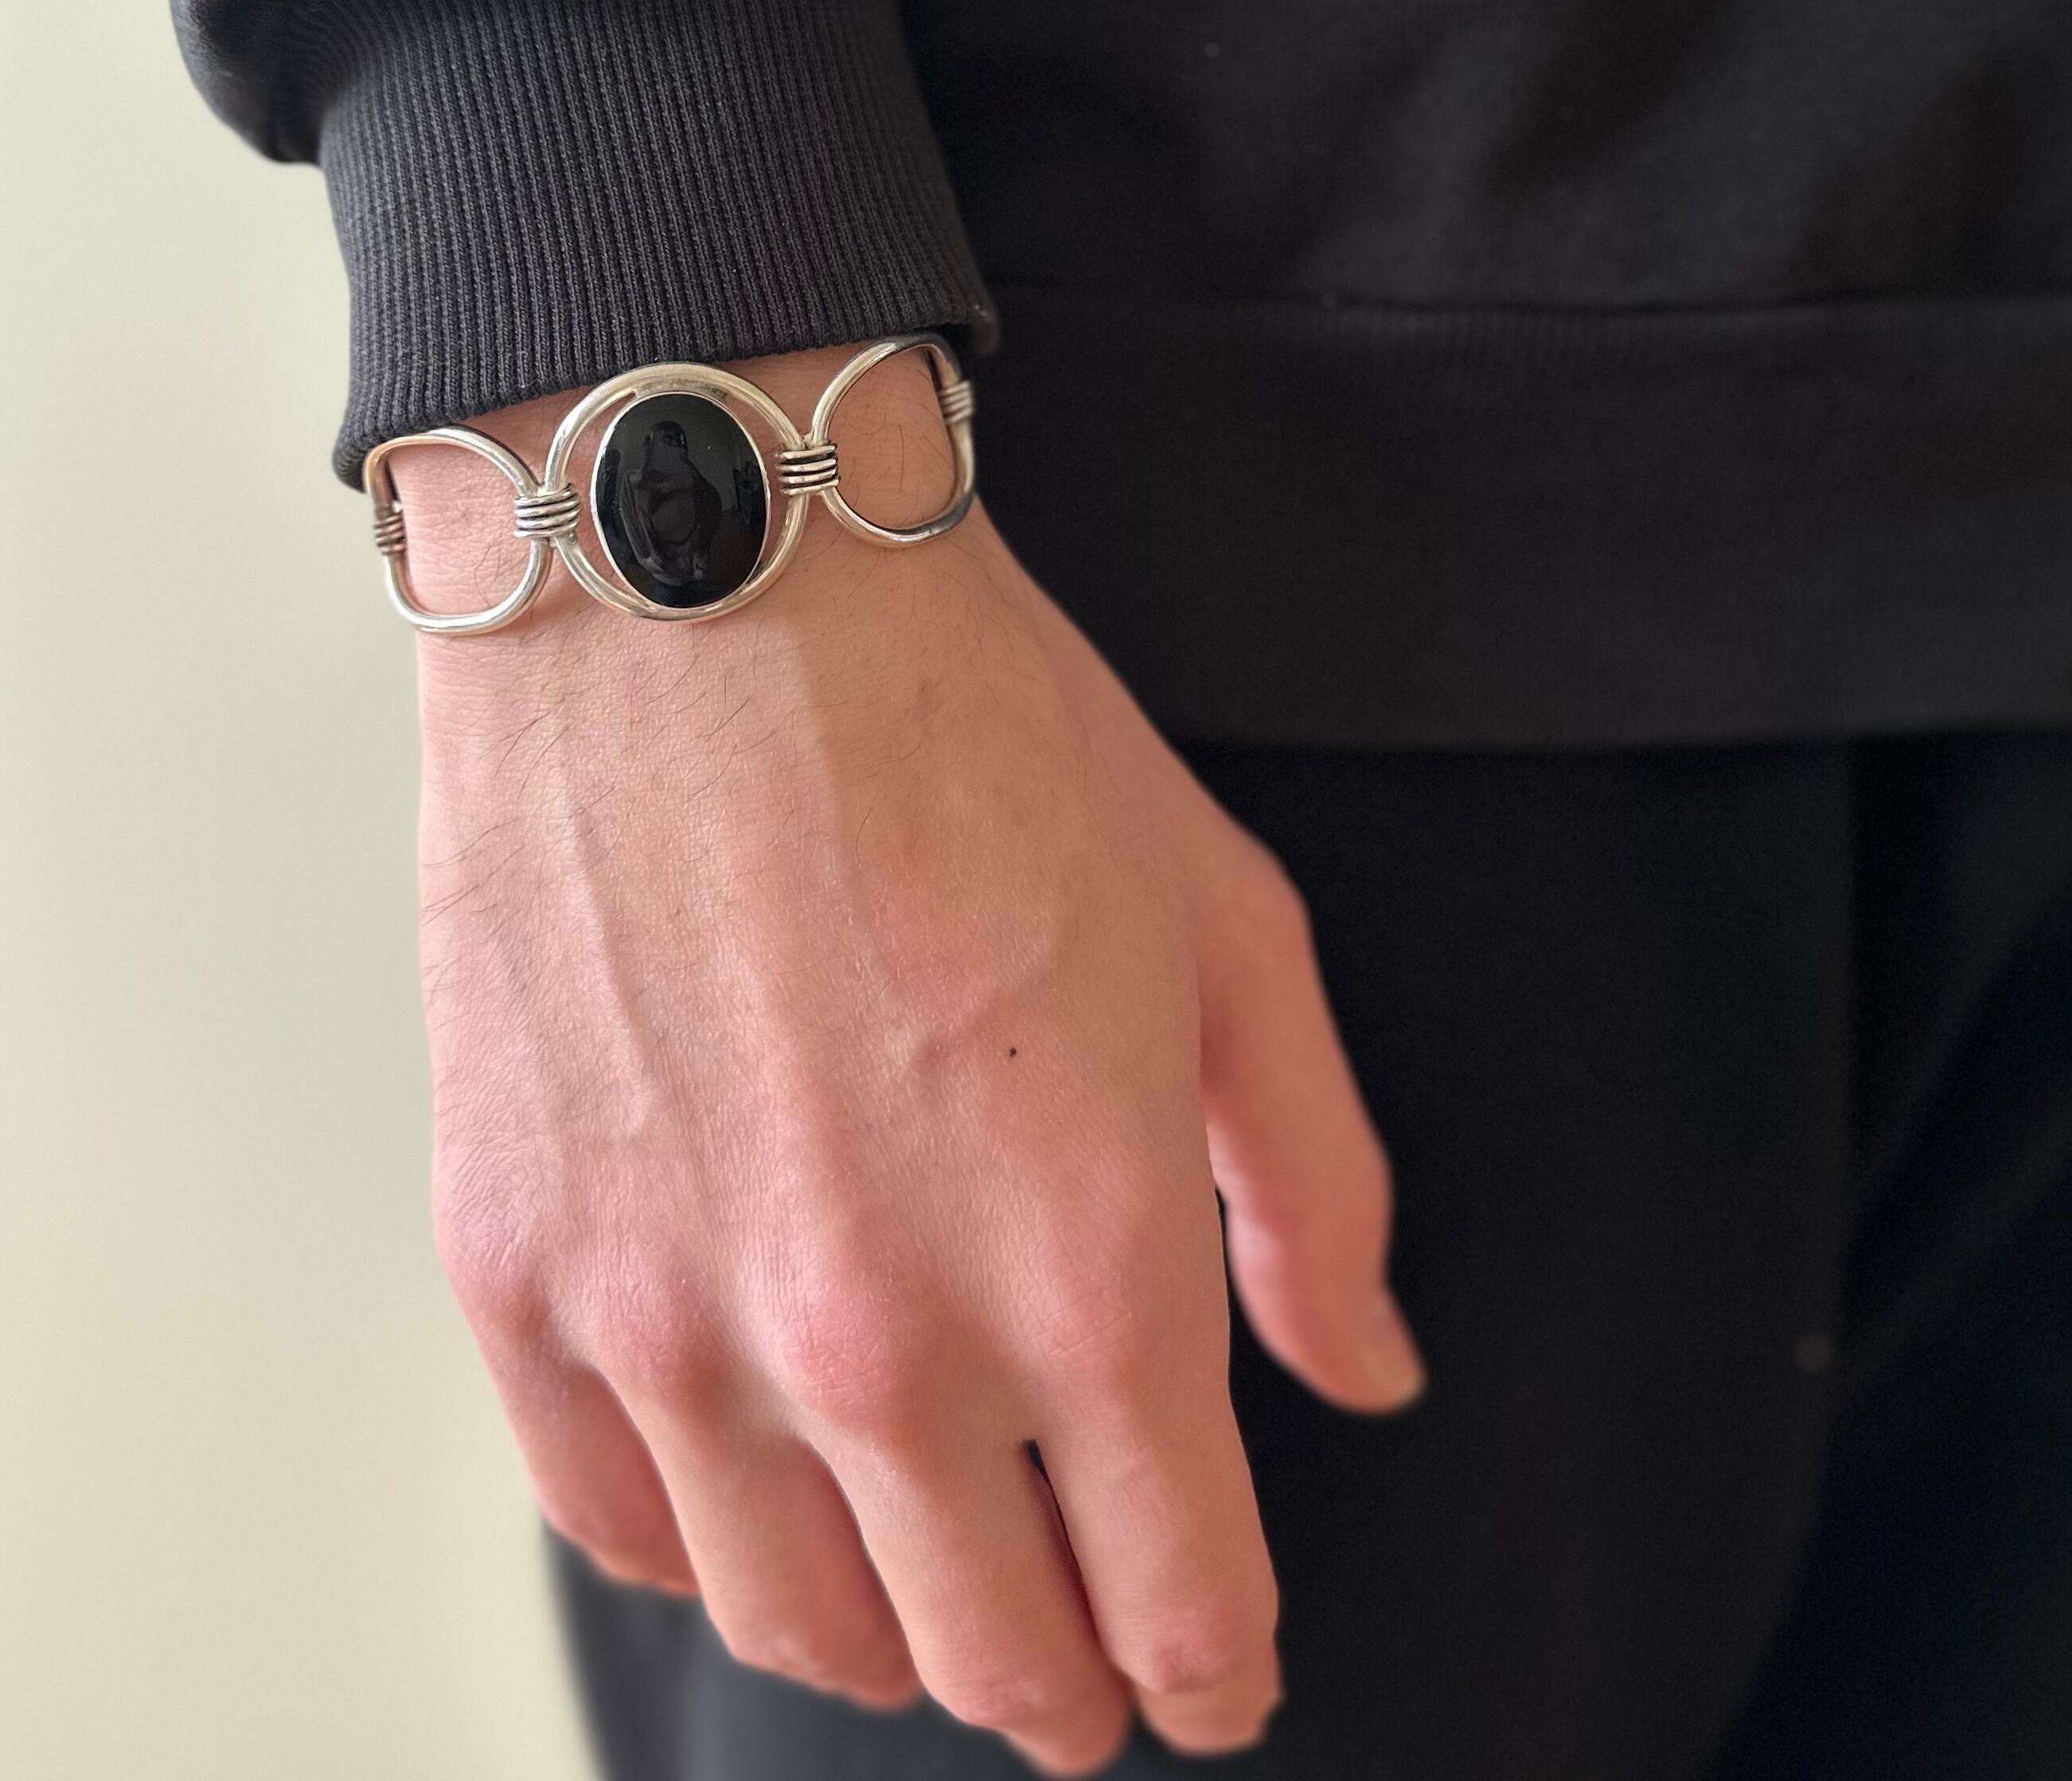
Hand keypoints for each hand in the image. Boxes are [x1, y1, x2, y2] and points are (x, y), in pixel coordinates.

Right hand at [402, 344, 1421, 1772]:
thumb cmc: (973, 732)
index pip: (1178, 1601)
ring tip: (922, 1590)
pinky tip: (752, 1493)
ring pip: (794, 1624)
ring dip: (884, 1641)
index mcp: (1086, 1269)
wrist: (707, 585)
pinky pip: (612, 1517)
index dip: (1215, 1667)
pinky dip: (702, 1543)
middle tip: (1085, 1669)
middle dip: (1065, 1688)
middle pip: (987, 1659)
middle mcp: (875, 1343)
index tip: (1214, 1671)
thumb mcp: (1228, 927)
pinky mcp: (521, 1271)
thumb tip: (1365, 1366)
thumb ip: (1314, 1184)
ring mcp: (671, 1322)